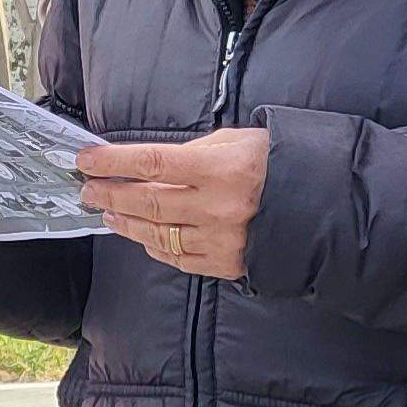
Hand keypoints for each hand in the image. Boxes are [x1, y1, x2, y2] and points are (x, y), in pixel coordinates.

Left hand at [79, 130, 268, 280]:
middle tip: (88, 189)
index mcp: (220, 169)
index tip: (87, 160)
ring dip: (126, 222)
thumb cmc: (275, 164)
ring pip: (157, 234)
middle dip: (110, 194)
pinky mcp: (226, 264)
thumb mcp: (237, 142)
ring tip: (107, 211)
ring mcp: (220, 239)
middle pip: (147, 202)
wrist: (319, 205)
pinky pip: (178, 258)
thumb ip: (194, 153)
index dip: (114, 162)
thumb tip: (152, 164)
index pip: (153, 164)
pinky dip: (154, 246)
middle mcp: (217, 207)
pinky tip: (142, 235)